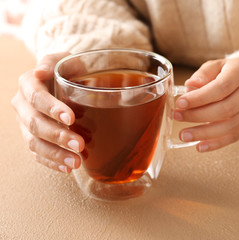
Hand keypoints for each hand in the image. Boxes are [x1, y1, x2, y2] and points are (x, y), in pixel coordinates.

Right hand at [11, 53, 84, 172]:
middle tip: (79, 145)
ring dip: (56, 154)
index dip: (51, 108)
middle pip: (35, 124)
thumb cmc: (69, 69)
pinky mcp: (32, 138)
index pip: (36, 97)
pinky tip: (67, 168)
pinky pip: (37, 154)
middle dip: (57, 136)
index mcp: (28, 84)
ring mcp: (25, 124)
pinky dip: (52, 162)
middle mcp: (22, 105)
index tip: (71, 118)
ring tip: (76, 162)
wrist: (67, 80)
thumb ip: (53, 62)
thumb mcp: (65, 59)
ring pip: (35, 143)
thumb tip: (39, 71)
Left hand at [174, 58, 238, 151]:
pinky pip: (233, 137)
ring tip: (184, 135)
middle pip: (225, 109)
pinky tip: (199, 146)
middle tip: (178, 117)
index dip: (200, 98)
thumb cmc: (234, 72)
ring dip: (204, 133)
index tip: (181, 103)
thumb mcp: (219, 65)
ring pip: (229, 126)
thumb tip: (190, 86)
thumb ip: (204, 74)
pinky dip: (215, 144)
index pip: (220, 87)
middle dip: (198, 116)